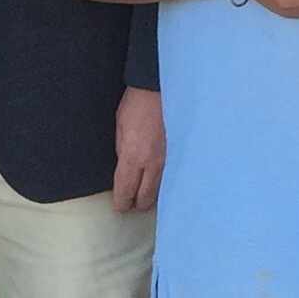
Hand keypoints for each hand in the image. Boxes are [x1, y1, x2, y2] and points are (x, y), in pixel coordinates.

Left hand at [111, 85, 164, 213]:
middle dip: (136, 204)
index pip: (126, 190)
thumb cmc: (136, 106)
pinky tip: (159, 185)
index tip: (119, 208)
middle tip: (131, 204)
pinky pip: (171, 179)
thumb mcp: (119, 129)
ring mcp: (169, 161)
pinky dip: (164, 186)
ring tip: (144, 197)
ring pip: (161, 192)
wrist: (160, 90)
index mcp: (134, 157)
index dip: (122, 203)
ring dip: (151, 197)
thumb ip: (122, 153)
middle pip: (146, 198)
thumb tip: (125, 171)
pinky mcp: (179, 156)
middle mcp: (153, 163)